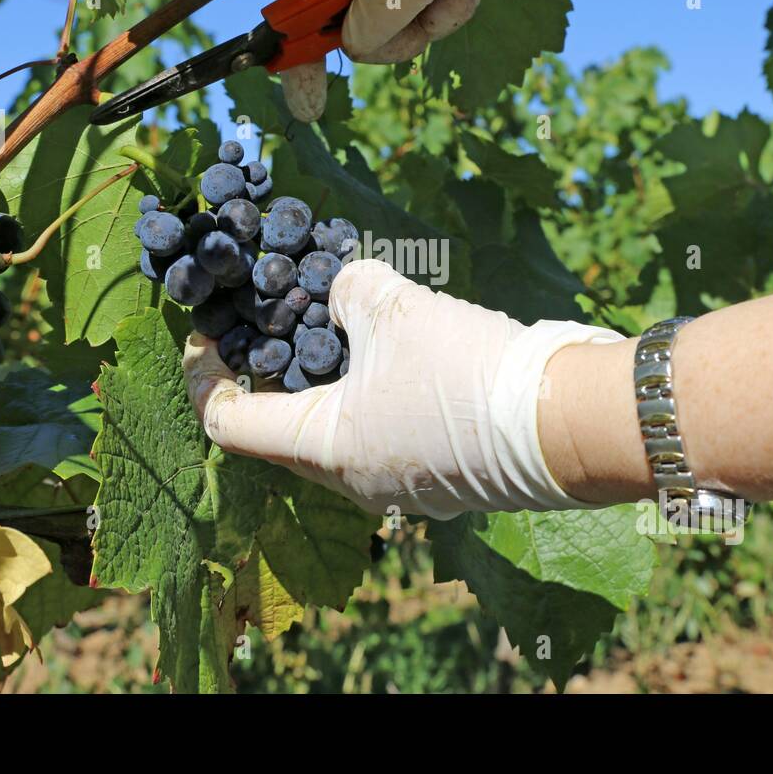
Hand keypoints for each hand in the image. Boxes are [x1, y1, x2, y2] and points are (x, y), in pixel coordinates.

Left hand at [183, 259, 622, 518]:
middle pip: (280, 427)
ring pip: (336, 431)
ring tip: (336, 323)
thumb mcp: (396, 309)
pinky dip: (369, 394)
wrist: (569, 422)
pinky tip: (394, 351)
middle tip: (271, 315)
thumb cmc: (467, 370)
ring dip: (326, 379)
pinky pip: (381, 434)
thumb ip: (349, 288)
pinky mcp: (438, 478)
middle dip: (268, 369)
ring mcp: (398, 486)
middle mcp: (352, 481)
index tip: (205, 330)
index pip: (226, 422)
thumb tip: (341, 287)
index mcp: (322, 449)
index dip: (203, 373)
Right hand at [279, 0, 646, 120]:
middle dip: (392, 35)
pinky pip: (420, 8)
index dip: (302, 49)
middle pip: (349, 20)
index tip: (310, 105)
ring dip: (428, 23)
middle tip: (431, 29)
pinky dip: (444, 11)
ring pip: (390, 20)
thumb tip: (354, 45)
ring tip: (463, 0)